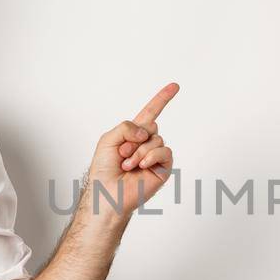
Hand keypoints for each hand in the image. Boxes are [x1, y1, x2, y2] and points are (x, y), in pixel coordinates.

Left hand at [86, 82, 178, 217]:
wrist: (108, 193)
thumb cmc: (104, 170)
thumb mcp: (108, 139)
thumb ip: (127, 126)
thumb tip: (148, 131)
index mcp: (133, 135)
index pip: (150, 113)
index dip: (162, 99)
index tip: (175, 86)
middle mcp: (146, 143)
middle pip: (151, 125)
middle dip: (134, 138)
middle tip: (122, 154)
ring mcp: (155, 155)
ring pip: (156, 138)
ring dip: (139, 151)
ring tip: (127, 165)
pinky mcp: (163, 167)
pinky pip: (164, 151)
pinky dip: (151, 156)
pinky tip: (141, 166)